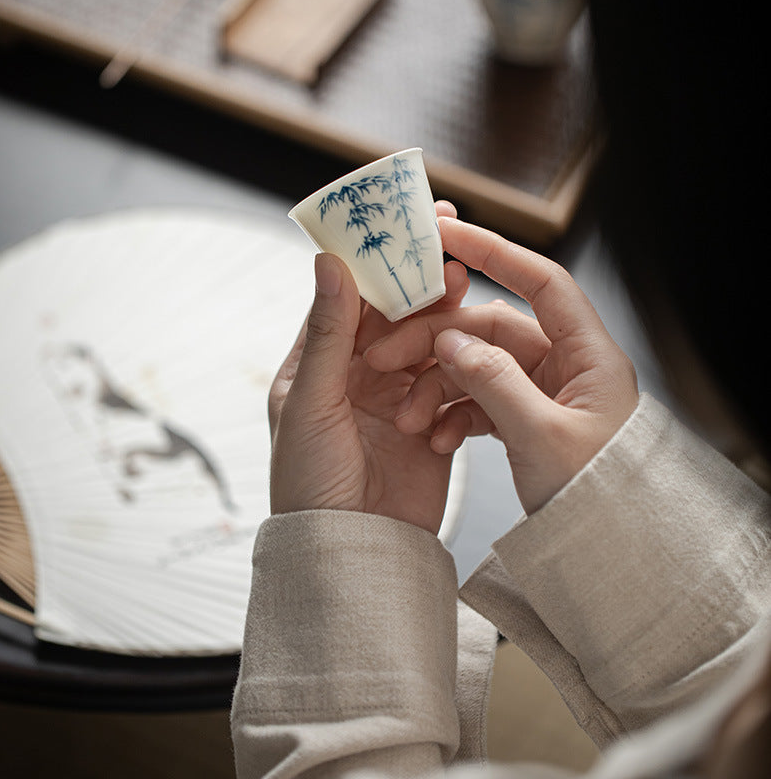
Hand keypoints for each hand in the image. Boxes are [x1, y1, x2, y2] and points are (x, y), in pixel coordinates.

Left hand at [268, 204, 469, 533]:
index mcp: (318, 363)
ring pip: (429, 341)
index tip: (404, 223)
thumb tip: (330, 262)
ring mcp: (398, 398)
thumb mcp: (311, 404)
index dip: (376, 258)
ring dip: (445, 318)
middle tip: (451, 249)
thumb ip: (328, 334)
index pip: (349, 296)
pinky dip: (460, 368)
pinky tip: (470, 358)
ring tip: (465, 291)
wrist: (350, 555)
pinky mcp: (433, 423)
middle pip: (395, 313)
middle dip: (421, 280)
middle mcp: (358, 375)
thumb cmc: (308, 485)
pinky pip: (453, 381)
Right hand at [364, 217, 638, 514]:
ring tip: (411, 418)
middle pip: (494, 328)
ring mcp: (548, 394)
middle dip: (439, 343)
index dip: (495, 250)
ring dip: (439, 385)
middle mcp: (569, 367)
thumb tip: (451, 341)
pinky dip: (454, 414)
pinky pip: (483, 401)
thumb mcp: (541, 439)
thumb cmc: (598, 501)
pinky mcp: (531, 421)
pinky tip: (433, 437)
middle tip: (388, 358)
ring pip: (480, 366)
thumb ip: (494, 382)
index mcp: (589, 357)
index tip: (448, 234)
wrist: (609, 557)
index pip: (541, 280)